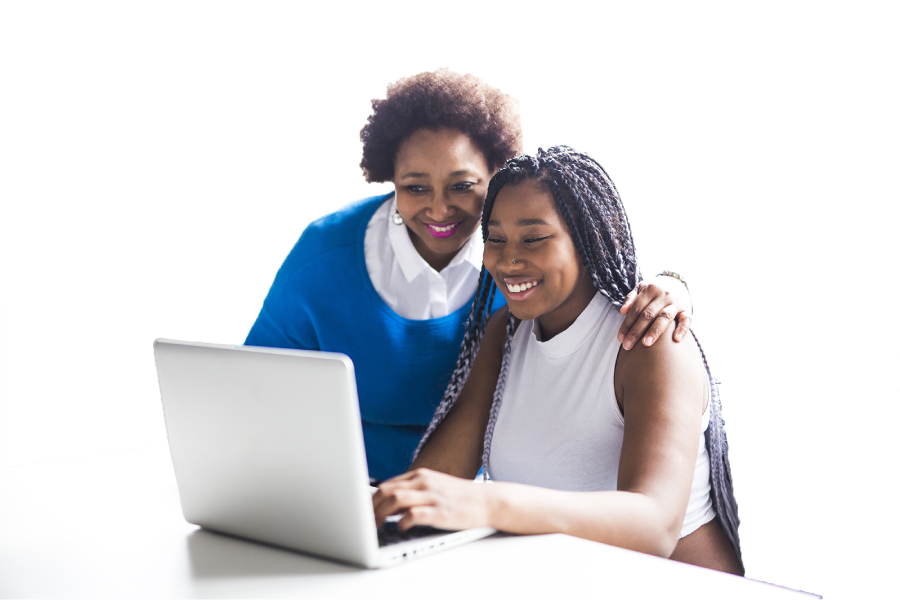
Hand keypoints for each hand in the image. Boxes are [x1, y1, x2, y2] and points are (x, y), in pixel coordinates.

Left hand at [372, 468, 491, 531]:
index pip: (387, 484)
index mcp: (420, 475)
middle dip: (372, 508)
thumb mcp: (434, 487)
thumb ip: (412, 492)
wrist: (488, 501)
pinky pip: (413, 515)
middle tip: (368, 522)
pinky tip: (402, 528)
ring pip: (395, 499)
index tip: (365, 513)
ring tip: (379, 526)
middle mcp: (424, 482)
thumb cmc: (459, 497)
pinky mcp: (441, 511)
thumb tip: (388, 504)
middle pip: (386, 490)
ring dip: (382, 514)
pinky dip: (403, 523)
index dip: (372, 500)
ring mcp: (432, 496)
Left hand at [617, 276, 692, 349]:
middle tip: (627, 345)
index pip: (636, 309)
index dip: (627, 324)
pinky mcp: (687, 310)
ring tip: (645, 344)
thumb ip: (630, 299)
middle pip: (647, 314)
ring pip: (664, 317)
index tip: (620, 339)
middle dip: (636, 331)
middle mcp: (664, 295)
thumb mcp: (641, 289)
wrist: (677, 284)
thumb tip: (622, 311)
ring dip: (654, 331)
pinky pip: (686, 320)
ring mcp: (676, 302)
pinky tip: (676, 339)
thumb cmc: (654, 292)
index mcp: (650, 289)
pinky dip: (682, 329)